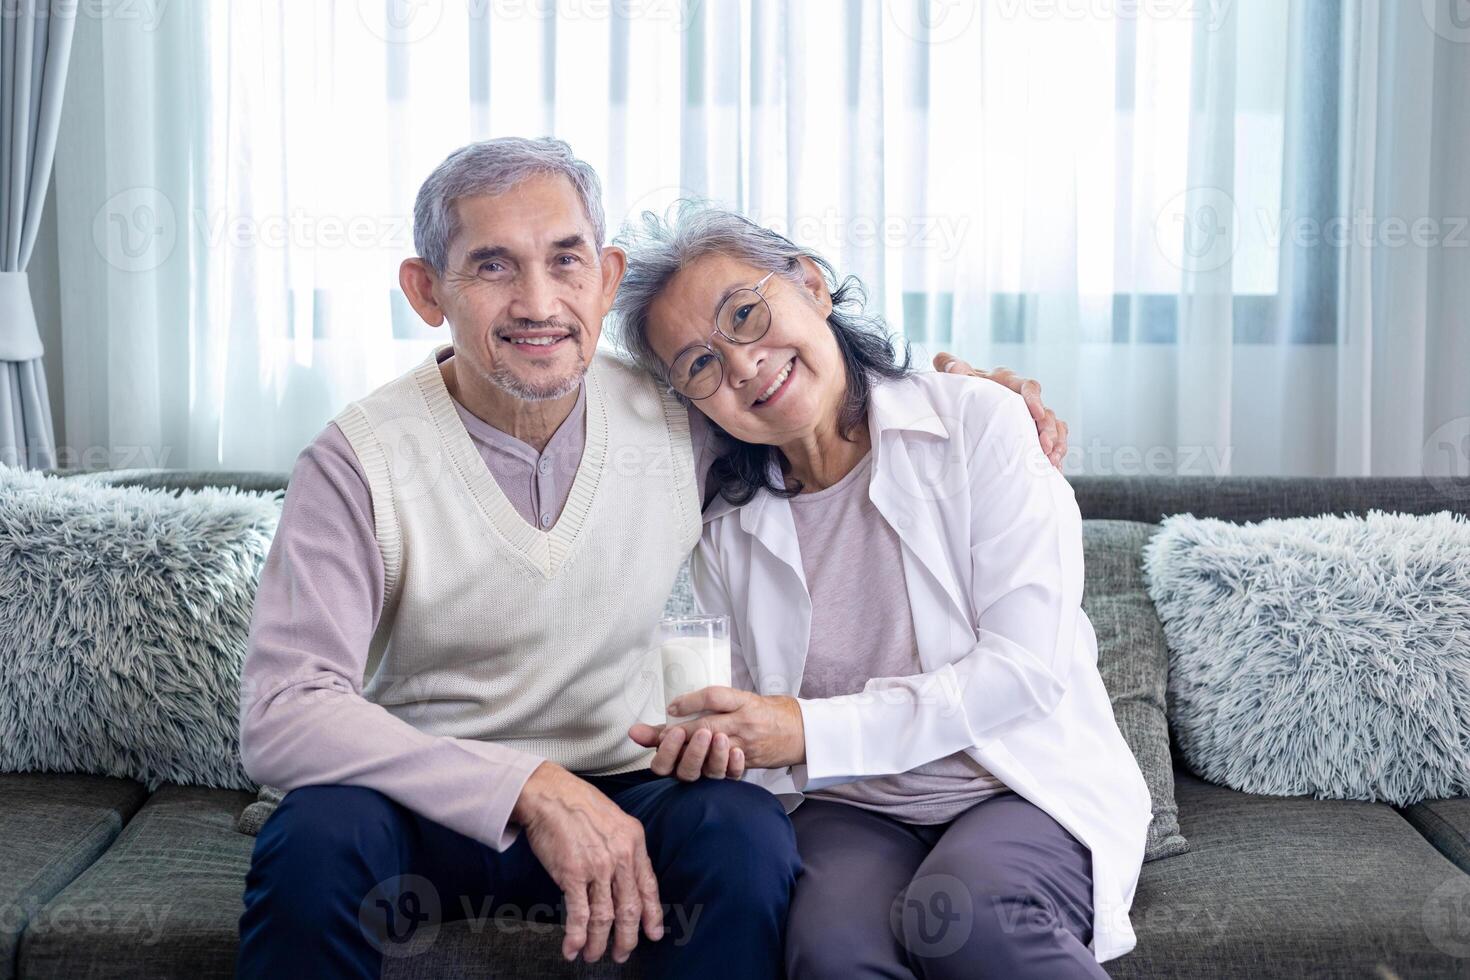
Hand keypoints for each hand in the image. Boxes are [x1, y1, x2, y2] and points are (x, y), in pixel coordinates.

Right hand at [510, 762, 663, 963]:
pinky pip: (578, 914)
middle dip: (626, 937)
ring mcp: (598, 867)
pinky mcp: (573, 873)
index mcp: (634, 842)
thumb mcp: (614, 819)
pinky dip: (576, 936)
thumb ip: (623, 846)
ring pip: (605, 916)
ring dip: (598, 942)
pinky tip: (572, 949)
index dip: (652, 915)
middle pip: (629, 908)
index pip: (648, 886)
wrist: (549, 793)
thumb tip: (625, 875)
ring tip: (593, 955)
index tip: (653, 933)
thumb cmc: (578, 804)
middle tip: (622, 953)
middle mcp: (620, 856)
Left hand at [628, 687, 804, 780]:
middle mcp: (744, 722)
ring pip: (711, 752)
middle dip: (675, 733)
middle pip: (705, 727)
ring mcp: (745, 745)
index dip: (689, 701)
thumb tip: (677, 707)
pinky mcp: (747, 763)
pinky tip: (687, 767)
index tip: (671, 707)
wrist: (801, 732)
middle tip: (653, 735)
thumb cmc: (768, 712)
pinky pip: (723, 769)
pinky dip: (704, 768)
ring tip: (668, 750)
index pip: (713, 697)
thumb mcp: (744, 698)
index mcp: (742, 702)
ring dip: (686, 753)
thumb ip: (714, 701)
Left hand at [932, 352, 1068, 469]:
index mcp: (1009, 382)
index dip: (1034, 400)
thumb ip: (952, 367)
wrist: (968, 398)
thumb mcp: (959, 376)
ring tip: (1051, 461)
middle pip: (1046, 412)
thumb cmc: (966, 385)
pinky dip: (1055, 453)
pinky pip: (1053, 441)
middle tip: (1044, 446)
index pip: (1029, 387)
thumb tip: (945, 361)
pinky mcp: (1034, 431)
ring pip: (1054, 427)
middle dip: (1048, 429)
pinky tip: (1053, 469)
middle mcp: (1025, 398)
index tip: (1036, 414)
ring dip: (1056, 444)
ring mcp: (1031, 416)